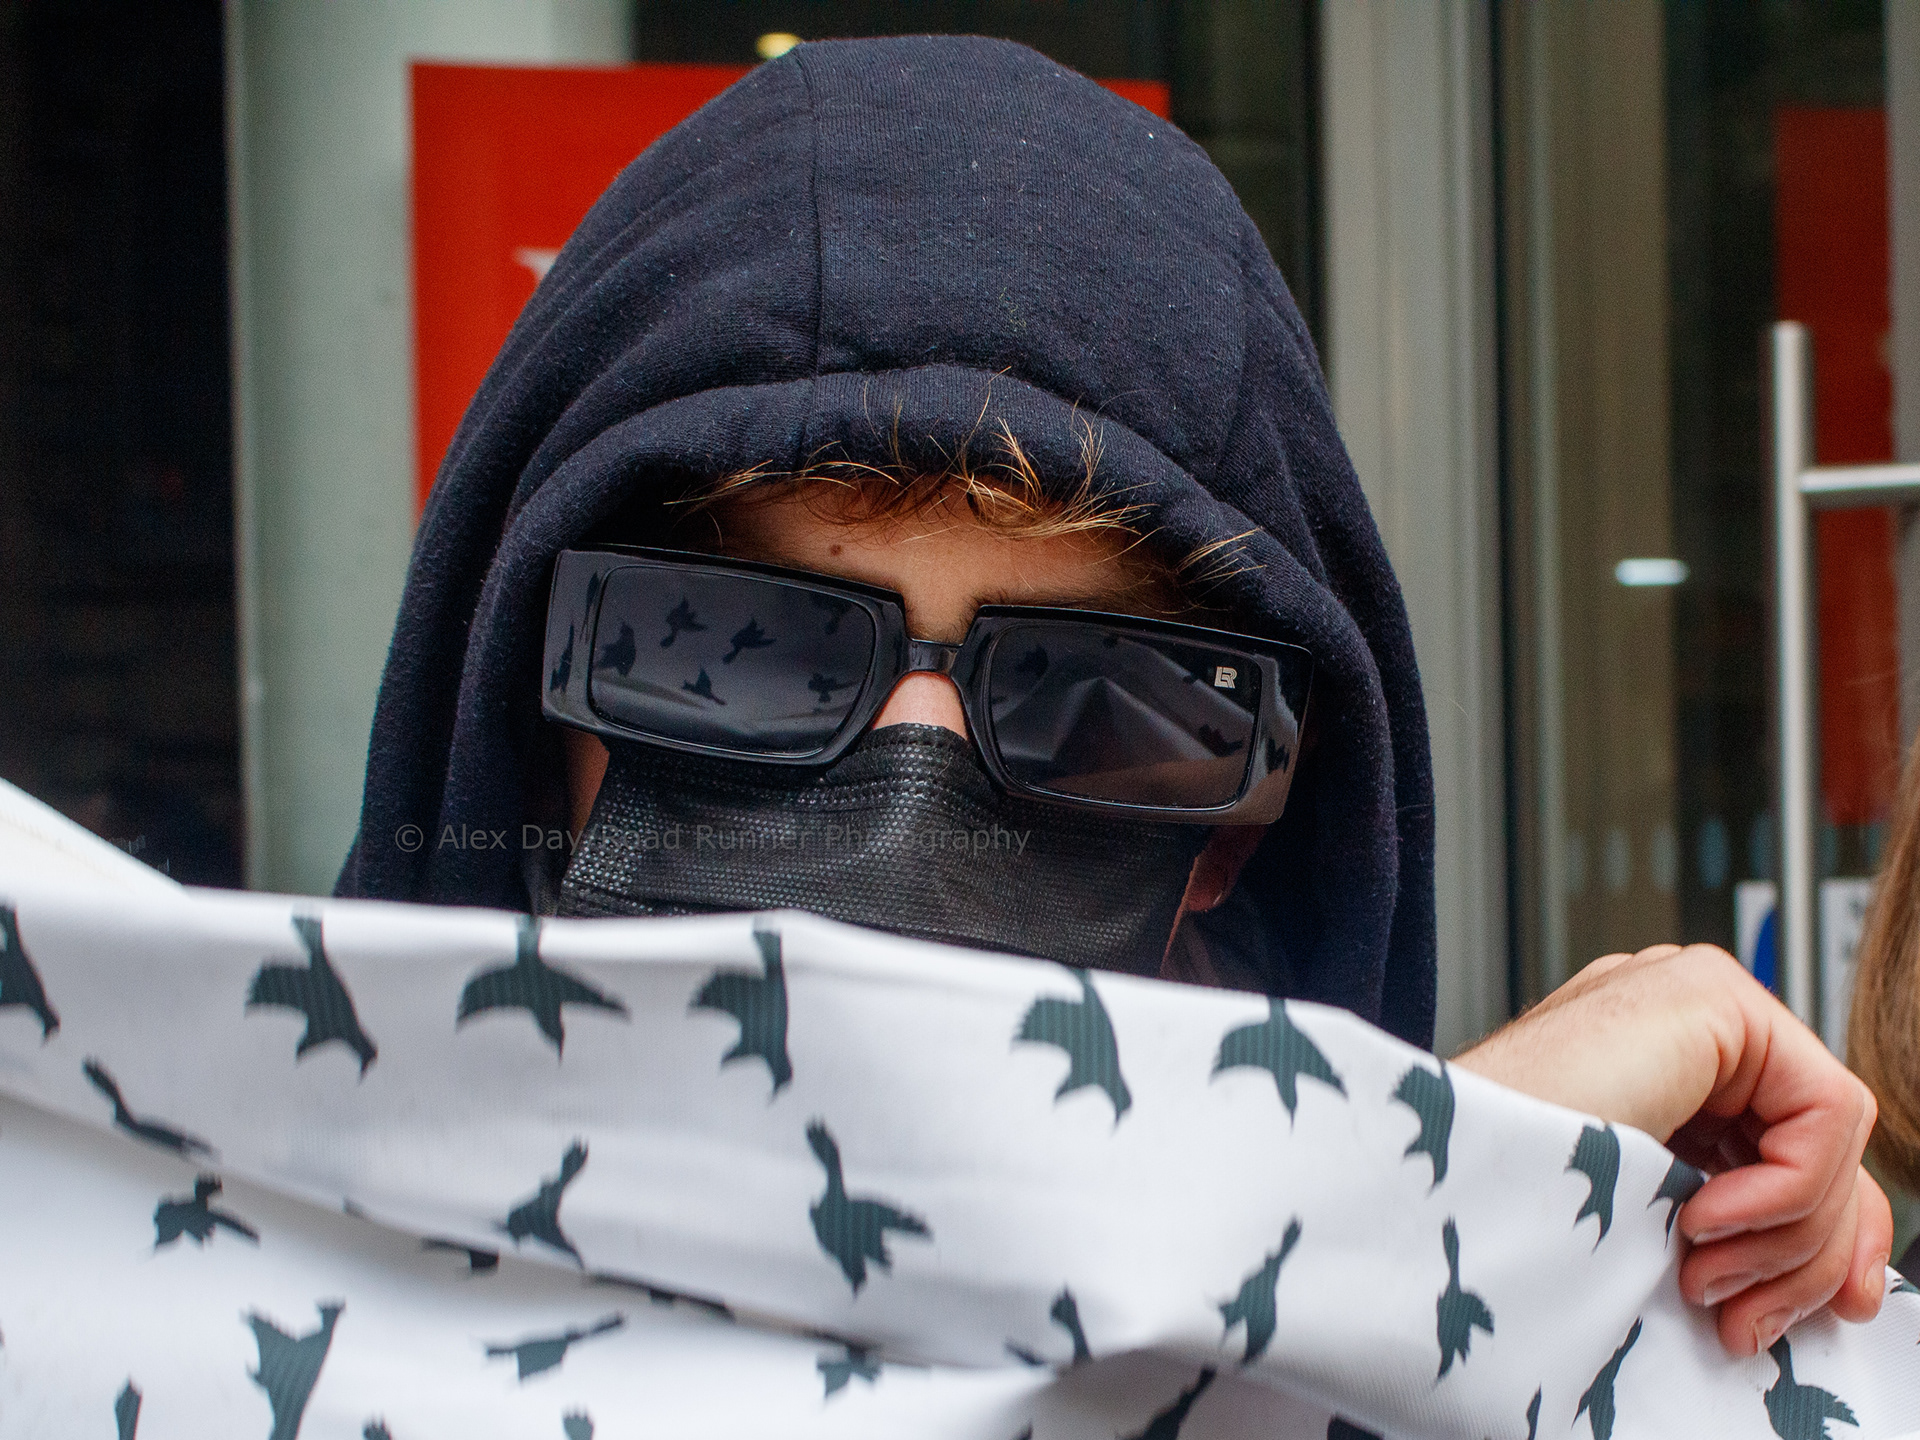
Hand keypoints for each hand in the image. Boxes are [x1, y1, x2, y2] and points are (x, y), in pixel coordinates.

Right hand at [1454, 943, 1891, 1356]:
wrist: (1432, 1177)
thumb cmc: (1505, 1205)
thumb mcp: (1651, 1222)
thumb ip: (1744, 1222)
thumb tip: (1851, 1278)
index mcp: (1657, 1059)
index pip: (1796, 1141)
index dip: (1824, 1236)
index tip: (1813, 1310)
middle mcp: (1679, 1015)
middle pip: (1823, 1138)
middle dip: (1809, 1251)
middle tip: (1750, 1316)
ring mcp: (1690, 992)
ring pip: (1832, 1130)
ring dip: (1788, 1236)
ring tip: (1707, 1278)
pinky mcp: (1708, 993)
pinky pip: (1825, 1109)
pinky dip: (1787, 1191)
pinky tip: (1705, 1217)